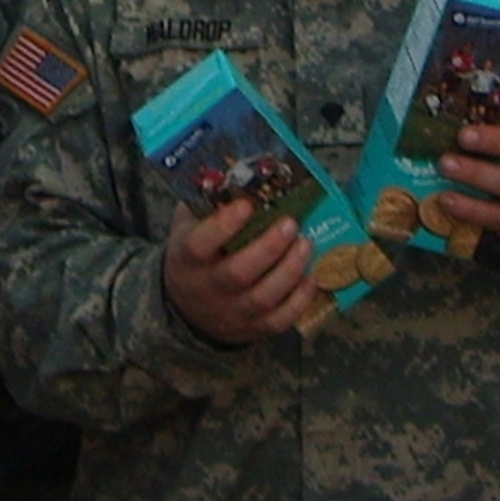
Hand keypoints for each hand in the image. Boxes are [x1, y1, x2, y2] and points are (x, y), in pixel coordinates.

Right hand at [161, 200, 318, 345]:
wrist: (189, 308)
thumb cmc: (196, 257)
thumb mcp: (188, 228)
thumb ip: (206, 204)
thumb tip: (237, 173)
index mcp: (187, 259)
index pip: (199, 245)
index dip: (223, 226)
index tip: (247, 205)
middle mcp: (208, 288)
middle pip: (238, 273)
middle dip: (269, 247)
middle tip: (290, 223)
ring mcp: (232, 312)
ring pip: (263, 297)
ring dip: (289, 270)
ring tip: (306, 243)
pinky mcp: (254, 327)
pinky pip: (280, 319)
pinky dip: (300, 300)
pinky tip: (312, 277)